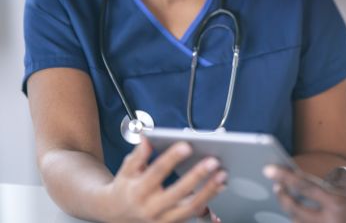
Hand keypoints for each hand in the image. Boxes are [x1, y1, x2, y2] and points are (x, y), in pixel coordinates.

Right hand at [104, 138, 226, 222]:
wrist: (116, 215)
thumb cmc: (125, 188)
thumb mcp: (126, 170)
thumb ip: (138, 155)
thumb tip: (147, 138)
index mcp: (138, 191)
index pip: (157, 172)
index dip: (171, 158)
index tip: (186, 145)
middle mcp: (151, 208)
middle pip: (177, 192)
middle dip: (196, 176)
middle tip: (213, 161)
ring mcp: (163, 219)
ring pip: (189, 207)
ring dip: (209, 191)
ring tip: (222, 174)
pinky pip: (194, 213)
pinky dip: (209, 200)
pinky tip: (220, 186)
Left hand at [264, 165, 345, 222]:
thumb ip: (332, 180)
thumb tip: (310, 180)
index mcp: (338, 203)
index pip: (303, 186)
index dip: (284, 176)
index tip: (269, 169)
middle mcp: (331, 221)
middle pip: (294, 210)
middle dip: (283, 196)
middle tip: (276, 185)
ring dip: (290, 210)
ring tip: (286, 196)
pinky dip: (301, 219)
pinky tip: (298, 211)